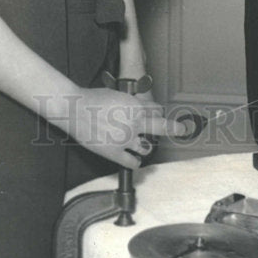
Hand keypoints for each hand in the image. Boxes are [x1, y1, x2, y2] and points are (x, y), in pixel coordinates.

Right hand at [61, 86, 186, 169]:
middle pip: (162, 127)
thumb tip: (143, 110)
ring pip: (146, 147)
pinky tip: (134, 159)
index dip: (158, 113)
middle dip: (174, 128)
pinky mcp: (114, 153)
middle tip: (182, 129)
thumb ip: (133, 104)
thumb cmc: (95, 99)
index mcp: (136, 107)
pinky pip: (133, 162)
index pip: (157, 111)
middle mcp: (134, 123)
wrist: (75, 109)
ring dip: (145, 146)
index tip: (160, 115)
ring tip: (140, 144)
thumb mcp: (119, 95)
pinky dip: (135, 161)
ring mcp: (125, 139)